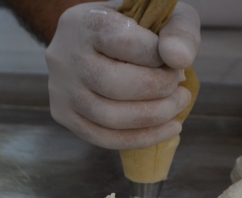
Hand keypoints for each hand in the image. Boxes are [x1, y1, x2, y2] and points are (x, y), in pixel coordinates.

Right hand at [45, 1, 200, 149]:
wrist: (99, 40)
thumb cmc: (137, 26)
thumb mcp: (163, 14)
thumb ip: (178, 30)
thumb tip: (179, 59)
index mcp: (85, 21)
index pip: (123, 42)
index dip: (157, 56)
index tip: (173, 60)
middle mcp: (65, 56)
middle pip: (113, 85)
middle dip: (159, 90)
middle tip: (180, 87)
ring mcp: (61, 89)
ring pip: (109, 117)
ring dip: (155, 117)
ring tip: (178, 104)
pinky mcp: (64, 115)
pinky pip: (104, 138)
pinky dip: (142, 138)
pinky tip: (169, 129)